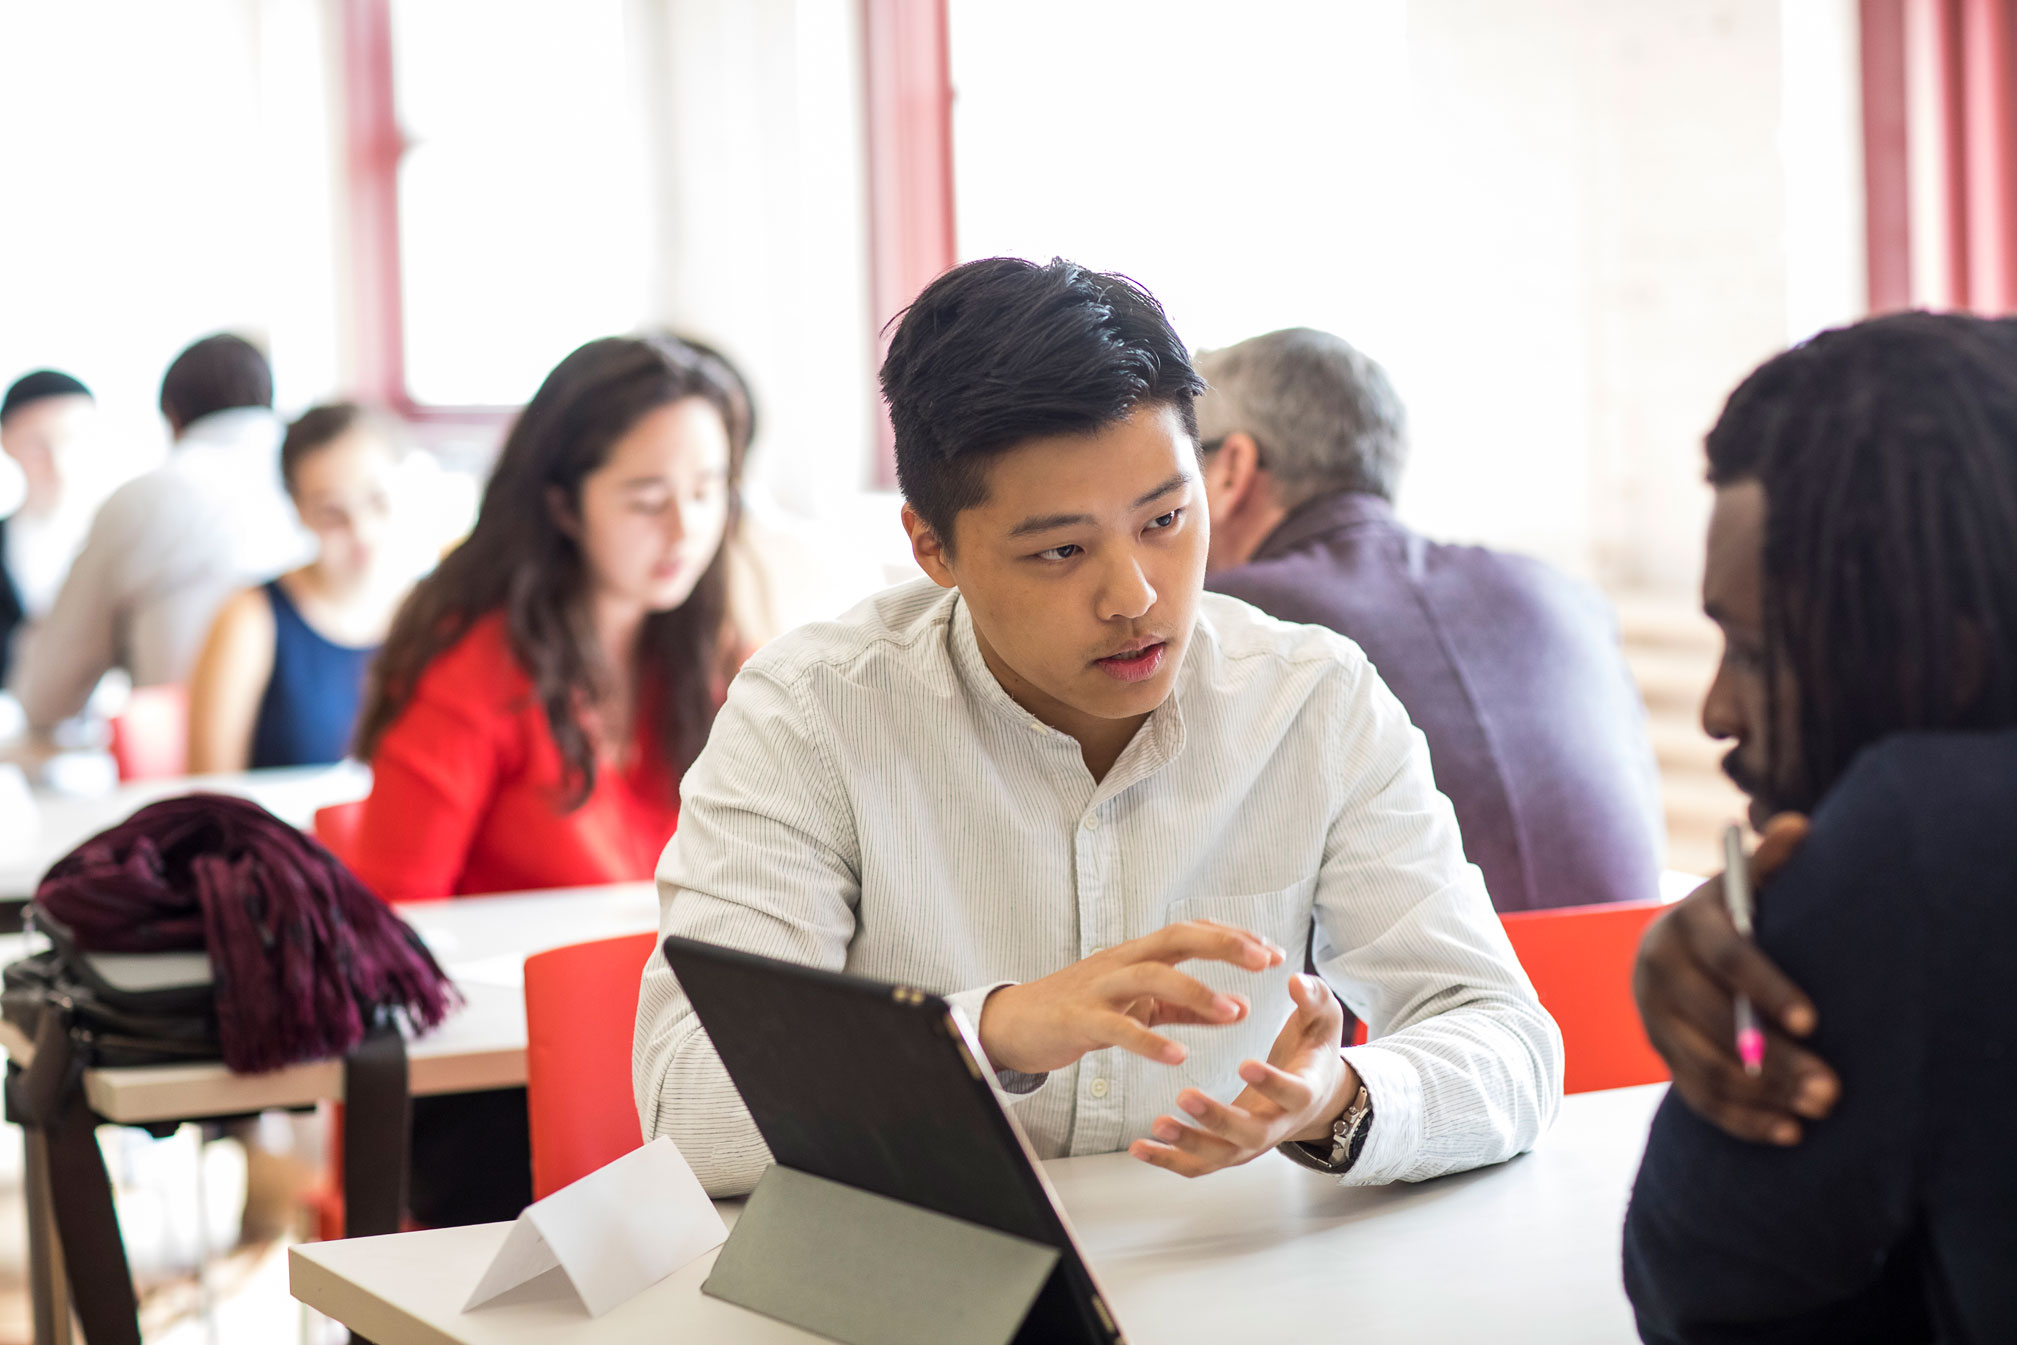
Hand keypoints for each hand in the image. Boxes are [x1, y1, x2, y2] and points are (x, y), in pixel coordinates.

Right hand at [978, 920, 1285, 1075]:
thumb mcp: (1138, 1005)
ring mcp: (1099, 988)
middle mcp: (1121, 962)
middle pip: (1177, 938)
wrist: (1014, 1024)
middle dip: (1223, 944)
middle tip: (1265, 959)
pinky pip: (1118, 1026)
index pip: (1191, 933)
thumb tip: (1238, 1007)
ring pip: (1152, 975)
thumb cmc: (1078, 1011)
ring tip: (1231, 1011)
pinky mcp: (1079, 1019)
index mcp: (1137, 956)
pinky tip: (1176, 1056)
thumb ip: (1185, 1007)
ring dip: (1196, 991)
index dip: (1233, 938)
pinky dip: (1149, 1040)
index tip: (1273, 952)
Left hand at [1128, 973, 1356, 1177]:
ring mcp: (1250, 1143)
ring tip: (1157, 1125)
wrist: (1316, 1097)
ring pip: (1220, 1155)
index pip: (1293, 1093)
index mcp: (1304, 1092)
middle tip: (1185, 1095)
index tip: (1245, 1064)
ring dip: (1188, 1144)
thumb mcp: (1323, 1020)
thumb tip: (1295, 980)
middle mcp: (1277, 1125)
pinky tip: (1138, 1148)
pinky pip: (1198, 1165)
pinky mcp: (1227, 1150)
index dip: (1272, 1083)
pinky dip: (1168, 1160)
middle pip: (1250, 1134)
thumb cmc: (1314, 1051)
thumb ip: (1314, 998)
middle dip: (1218, 1119)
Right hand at [1632, 813, 1839, 1144]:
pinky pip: (1694, 1095)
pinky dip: (1740, 1119)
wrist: (1675, 950)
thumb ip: (1769, 865)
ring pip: (1703, 1066)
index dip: (1768, 989)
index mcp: (1683, 927)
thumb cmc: (1731, 917)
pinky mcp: (1657, 1053)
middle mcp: (1657, 972)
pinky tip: (1787, 1134)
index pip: (1726, 959)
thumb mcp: (1742, 888)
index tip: (1814, 1022)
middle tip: (1832, 1091)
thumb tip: (1800, 825)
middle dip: (1776, 1060)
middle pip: (1715, 1023)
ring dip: (1763, 1096)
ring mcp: (1652, 1017)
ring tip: (1818, 1112)